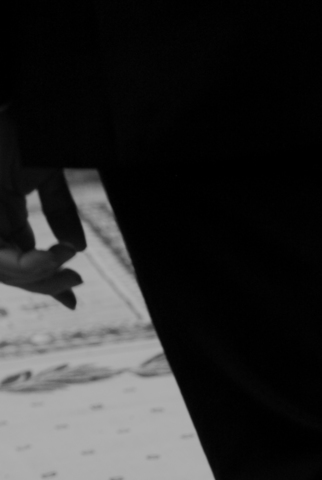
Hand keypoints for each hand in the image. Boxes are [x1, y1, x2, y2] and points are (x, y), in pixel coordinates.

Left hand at [0, 112, 85, 308]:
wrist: (14, 101)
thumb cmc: (24, 127)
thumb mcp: (45, 175)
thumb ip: (60, 212)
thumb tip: (77, 248)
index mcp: (2, 212)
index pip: (20, 259)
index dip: (45, 281)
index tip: (73, 298)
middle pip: (10, 272)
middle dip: (44, 284)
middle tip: (76, 282)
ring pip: (3, 270)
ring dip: (39, 278)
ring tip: (68, 268)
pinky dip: (28, 265)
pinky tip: (55, 257)